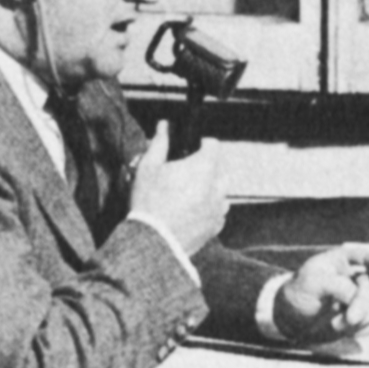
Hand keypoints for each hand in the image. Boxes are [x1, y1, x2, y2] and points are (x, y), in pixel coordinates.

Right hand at [126, 122, 227, 254]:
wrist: (153, 241)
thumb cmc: (149, 202)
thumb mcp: (148, 167)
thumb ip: (160, 143)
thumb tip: (164, 126)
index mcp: (204, 167)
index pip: (213, 145)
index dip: (202, 144)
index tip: (192, 148)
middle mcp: (217, 186)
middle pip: (218, 169)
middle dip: (205, 168)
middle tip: (184, 175)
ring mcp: (219, 207)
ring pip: (220, 191)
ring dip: (208, 189)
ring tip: (186, 196)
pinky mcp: (216, 226)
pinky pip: (217, 212)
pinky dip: (208, 209)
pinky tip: (189, 212)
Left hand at [273, 245, 368, 343]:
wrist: (291, 321)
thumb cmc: (299, 294)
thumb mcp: (312, 283)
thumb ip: (338, 286)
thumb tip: (358, 297)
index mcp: (343, 262)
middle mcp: (356, 278)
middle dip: (364, 304)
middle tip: (349, 319)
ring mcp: (360, 299)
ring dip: (362, 319)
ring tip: (337, 325)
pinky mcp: (361, 318)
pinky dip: (362, 329)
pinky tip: (345, 331)